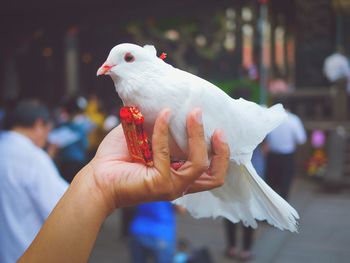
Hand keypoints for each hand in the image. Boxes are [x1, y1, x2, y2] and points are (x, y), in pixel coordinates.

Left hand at [86, 108, 229, 213]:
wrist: (97, 177)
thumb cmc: (119, 158)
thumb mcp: (146, 139)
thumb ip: (162, 128)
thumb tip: (171, 103)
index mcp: (179, 175)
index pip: (211, 173)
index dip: (221, 155)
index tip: (218, 129)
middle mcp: (179, 184)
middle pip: (214, 176)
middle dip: (221, 151)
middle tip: (217, 127)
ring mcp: (171, 186)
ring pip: (198, 163)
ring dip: (197, 135)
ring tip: (193, 113)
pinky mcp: (159, 183)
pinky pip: (167, 153)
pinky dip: (164, 131)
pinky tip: (163, 115)